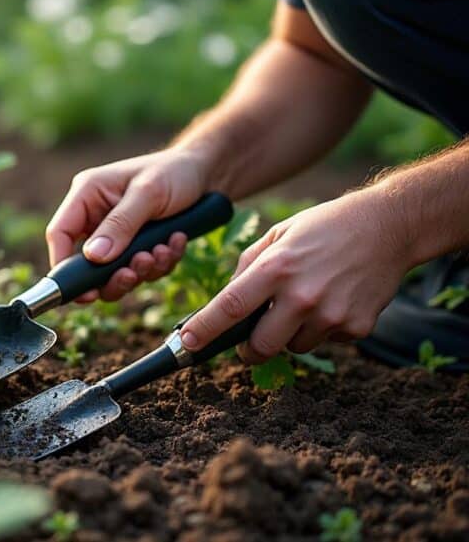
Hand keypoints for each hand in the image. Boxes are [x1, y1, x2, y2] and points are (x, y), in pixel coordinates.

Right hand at [46, 149, 212, 302]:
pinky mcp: (136, 246)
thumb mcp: (148, 194)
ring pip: (114, 272)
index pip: (60, 234)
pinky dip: (159, 264)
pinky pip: (140, 270)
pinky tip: (175, 243)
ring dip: (142, 270)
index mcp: (87, 195)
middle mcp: (96, 217)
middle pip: (86, 263)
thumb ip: (120, 225)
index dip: (64, 266)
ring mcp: (116, 234)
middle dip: (113, 275)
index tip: (83, 291)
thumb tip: (93, 256)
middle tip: (134, 274)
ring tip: (162, 251)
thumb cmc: (174, 171)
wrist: (207, 173)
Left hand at [179, 189, 411, 361]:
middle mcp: (302, 296)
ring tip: (305, 301)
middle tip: (248, 342)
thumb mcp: (278, 235)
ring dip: (289, 334)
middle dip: (249, 350)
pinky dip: (321, 328)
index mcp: (276, 268)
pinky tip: (333, 299)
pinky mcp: (357, 327)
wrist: (389, 227)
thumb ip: (248, 267)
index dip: (205, 329)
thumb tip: (227, 300)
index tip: (187, 343)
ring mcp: (331, 315)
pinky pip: (325, 341)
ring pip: (293, 346)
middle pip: (260, 346)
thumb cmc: (325, 227)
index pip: (231, 307)